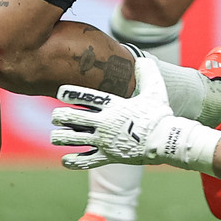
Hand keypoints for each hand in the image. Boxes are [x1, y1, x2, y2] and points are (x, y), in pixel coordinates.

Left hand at [49, 56, 216, 170]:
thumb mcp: (156, 90)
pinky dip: (73, 161)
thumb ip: (148, 72)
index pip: (88, 96)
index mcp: (114, 106)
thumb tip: (141, 59)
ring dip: (62, 138)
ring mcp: (105, 141)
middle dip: (61, 116)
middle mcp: (106, 123)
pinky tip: (65, 159)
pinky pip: (86, 161)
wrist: (166, 141)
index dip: (72, 93)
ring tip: (54, 136)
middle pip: (75, 118)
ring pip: (76, 140)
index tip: (60, 92)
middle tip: (56, 116)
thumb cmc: (159, 114)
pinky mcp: (108, 156)